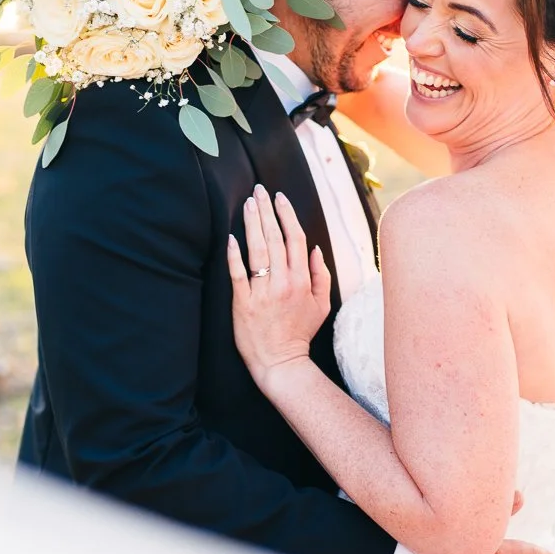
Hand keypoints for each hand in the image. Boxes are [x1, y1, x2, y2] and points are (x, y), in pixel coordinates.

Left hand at [226, 185, 331, 388]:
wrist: (281, 362)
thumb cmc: (300, 333)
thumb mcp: (322, 305)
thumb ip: (321, 275)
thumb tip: (316, 249)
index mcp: (302, 280)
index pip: (295, 239)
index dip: (287, 215)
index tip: (279, 198)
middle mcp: (283, 282)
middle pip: (274, 239)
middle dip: (267, 211)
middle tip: (259, 191)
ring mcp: (262, 292)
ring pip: (257, 251)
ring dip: (252, 224)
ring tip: (248, 204)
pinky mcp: (243, 303)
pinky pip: (238, 274)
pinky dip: (235, 255)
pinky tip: (232, 237)